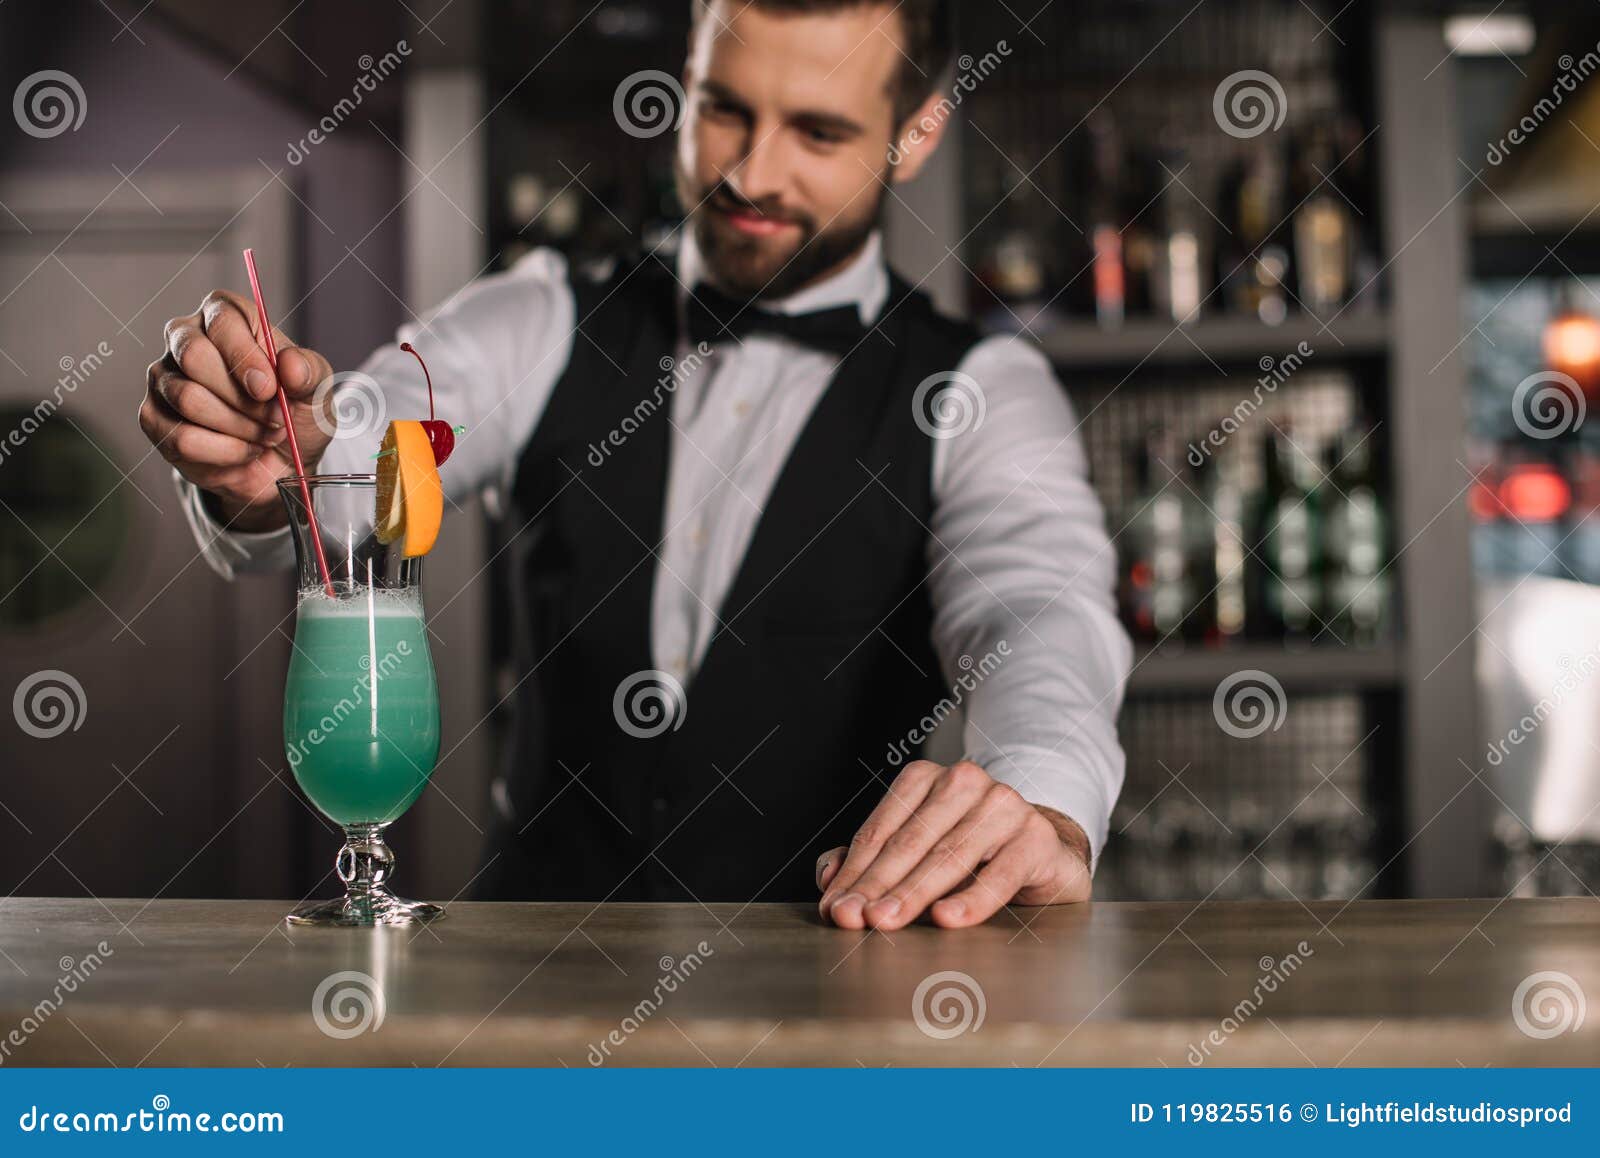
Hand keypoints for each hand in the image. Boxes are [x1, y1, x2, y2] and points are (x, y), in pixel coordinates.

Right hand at [141, 290, 335, 531]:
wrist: (282, 462)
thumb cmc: (296, 414)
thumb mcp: (317, 390)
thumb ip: (309, 372)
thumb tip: (291, 364)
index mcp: (227, 316)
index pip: (222, 320)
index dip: (246, 357)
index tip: (270, 389)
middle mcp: (186, 338)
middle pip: (194, 356)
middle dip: (244, 399)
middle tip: (275, 418)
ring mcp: (164, 378)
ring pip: (188, 399)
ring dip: (238, 427)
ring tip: (263, 434)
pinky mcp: (153, 417)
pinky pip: (180, 438)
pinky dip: (223, 452)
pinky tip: (242, 451)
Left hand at [816, 760, 1090, 929]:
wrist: (1043, 854)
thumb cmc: (971, 854)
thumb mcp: (916, 852)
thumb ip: (869, 860)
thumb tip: (828, 879)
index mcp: (926, 779)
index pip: (880, 831)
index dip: (854, 873)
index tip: (834, 908)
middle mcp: (965, 783)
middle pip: (910, 842)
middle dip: (877, 884)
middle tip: (854, 918)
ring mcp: (1004, 806)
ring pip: (949, 855)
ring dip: (914, 892)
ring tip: (887, 920)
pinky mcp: (1036, 837)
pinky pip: (999, 873)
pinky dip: (971, 898)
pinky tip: (947, 918)